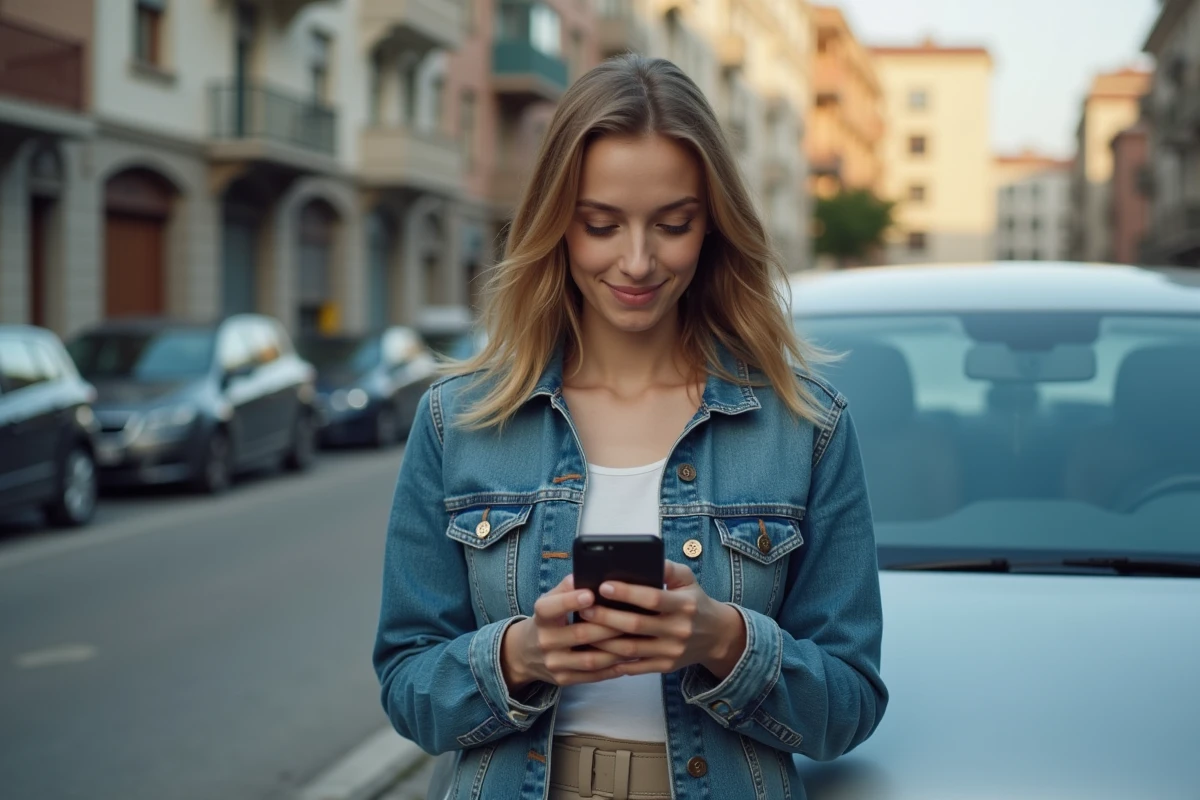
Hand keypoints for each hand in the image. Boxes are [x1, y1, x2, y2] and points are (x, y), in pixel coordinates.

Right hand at [500, 574, 629, 690]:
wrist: (526, 653)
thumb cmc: (549, 620)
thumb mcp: (550, 600)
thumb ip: (568, 587)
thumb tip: (589, 573)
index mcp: (541, 616)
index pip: (551, 608)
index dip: (570, 601)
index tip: (591, 594)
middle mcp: (544, 640)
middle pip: (580, 634)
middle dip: (608, 627)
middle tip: (633, 619)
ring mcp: (553, 663)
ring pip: (590, 660)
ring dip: (616, 651)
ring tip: (637, 641)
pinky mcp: (562, 680)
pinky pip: (592, 676)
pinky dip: (613, 668)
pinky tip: (629, 659)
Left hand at [580, 561, 746, 678]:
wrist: (717, 637)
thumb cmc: (695, 602)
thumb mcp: (688, 579)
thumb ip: (667, 568)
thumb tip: (644, 556)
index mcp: (684, 605)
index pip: (653, 598)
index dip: (627, 592)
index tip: (603, 586)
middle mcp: (679, 630)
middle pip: (636, 625)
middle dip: (607, 616)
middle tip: (585, 608)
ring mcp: (672, 651)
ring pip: (631, 649)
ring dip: (604, 640)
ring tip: (584, 628)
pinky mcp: (665, 667)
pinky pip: (635, 666)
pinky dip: (614, 660)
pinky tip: (596, 650)